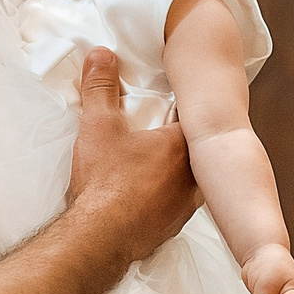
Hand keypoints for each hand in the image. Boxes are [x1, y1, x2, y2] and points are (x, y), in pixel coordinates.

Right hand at [64, 49, 197, 263]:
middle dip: (176, 140)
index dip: (179, 108)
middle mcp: (194, 176)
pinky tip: (145, 191)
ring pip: (187, 178)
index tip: (167, 103)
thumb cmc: (105, 181)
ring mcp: (187, 205)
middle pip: (192, 149)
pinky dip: (163, 194)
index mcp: (183, 146)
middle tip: (156, 132)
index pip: (191, 117)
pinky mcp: (173, 226)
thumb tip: (100, 54)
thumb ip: (101, 87)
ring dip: (172, 170)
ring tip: (150, 161)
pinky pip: (174, 202)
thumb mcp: (99, 125)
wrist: (100, 238)